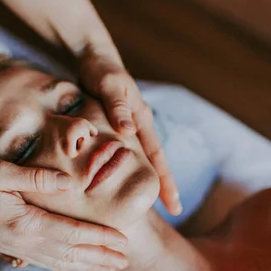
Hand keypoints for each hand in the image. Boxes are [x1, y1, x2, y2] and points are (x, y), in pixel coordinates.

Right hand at [0, 160, 128, 270]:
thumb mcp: (2, 172)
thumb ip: (37, 178)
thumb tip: (68, 182)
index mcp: (26, 222)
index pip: (72, 232)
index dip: (99, 238)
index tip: (123, 241)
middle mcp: (25, 241)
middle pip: (72, 253)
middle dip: (101, 257)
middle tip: (126, 262)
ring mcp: (18, 248)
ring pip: (61, 262)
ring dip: (88, 266)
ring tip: (110, 270)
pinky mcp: (12, 248)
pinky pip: (46, 262)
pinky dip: (66, 267)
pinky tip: (77, 269)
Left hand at [79, 49, 181, 214]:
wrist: (95, 59)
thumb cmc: (101, 71)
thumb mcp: (108, 86)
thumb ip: (117, 108)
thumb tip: (128, 133)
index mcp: (141, 118)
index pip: (157, 156)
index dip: (166, 182)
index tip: (174, 205)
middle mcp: (139, 125)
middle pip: (156, 162)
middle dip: (165, 186)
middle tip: (175, 211)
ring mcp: (130, 127)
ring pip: (142, 159)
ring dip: (148, 179)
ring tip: (151, 202)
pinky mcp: (117, 127)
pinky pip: (127, 152)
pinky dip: (130, 168)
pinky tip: (127, 180)